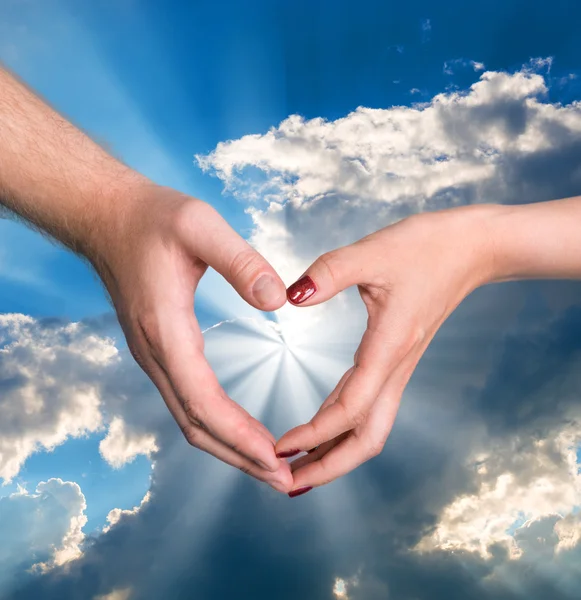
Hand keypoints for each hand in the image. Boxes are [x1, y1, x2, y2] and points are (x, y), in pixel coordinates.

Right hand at [86, 181, 292, 492]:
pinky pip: (188, 402)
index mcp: (166, 330)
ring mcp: (155, 356)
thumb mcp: (201, 225)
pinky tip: (242, 431)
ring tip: (270, 467)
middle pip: (197, 425)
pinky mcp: (160, 350)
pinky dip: (217, 426)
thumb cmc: (153, 218)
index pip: (203, 401)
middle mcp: (156, 354)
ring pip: (190, 419)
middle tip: (285, 480)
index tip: (277, 460)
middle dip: (241, 457)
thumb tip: (278, 301)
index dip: (240, 436)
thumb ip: (241, 262)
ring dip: (230, 448)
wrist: (108, 216)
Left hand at [277, 204, 497, 492]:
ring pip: (370, 427)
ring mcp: (398, 366)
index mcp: (389, 347)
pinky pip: (369, 405)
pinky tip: (321, 426)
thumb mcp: (373, 252)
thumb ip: (328, 272)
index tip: (276, 449)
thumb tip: (289, 297)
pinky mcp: (396, 358)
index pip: (350, 409)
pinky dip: (342, 425)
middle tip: (287, 482)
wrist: (471, 249)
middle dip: (329, 466)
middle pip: (367, 439)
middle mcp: (396, 367)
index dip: (312, 433)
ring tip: (298, 466)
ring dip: (334, 451)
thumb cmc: (427, 247)